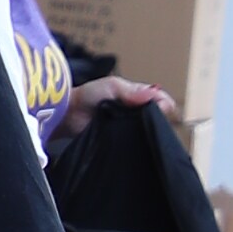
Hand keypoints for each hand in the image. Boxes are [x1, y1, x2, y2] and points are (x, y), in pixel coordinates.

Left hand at [50, 74, 176, 137]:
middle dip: (161, 120)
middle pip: (157, 117)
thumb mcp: (112, 86)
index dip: (164, 104)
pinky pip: (136, 143)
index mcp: (136, 96)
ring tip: (152, 135)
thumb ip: (132, 90)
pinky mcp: (123, 142)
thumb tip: (155, 95)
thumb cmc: (88, 95)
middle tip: (160, 124)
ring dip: (150, 133)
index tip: (165, 109)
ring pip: (148, 131)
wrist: (68, 114)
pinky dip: (139, 143)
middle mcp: (135, 112)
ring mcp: (130, 127)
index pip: (159, 100)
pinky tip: (142, 145)